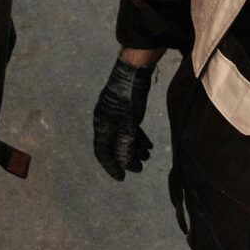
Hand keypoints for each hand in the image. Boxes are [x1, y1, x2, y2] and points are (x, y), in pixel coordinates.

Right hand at [93, 56, 153, 181]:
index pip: (102, 152)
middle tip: (140, 168)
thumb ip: (125, 145)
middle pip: (113, 145)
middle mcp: (105, 121)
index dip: (111, 166)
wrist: (133, 71)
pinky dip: (137, 137)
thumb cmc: (129, 99)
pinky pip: (128, 128)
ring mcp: (114, 114)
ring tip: (148, 156)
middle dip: (126, 158)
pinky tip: (148, 143)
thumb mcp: (128, 125)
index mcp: (101, 125)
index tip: (122, 178)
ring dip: (134, 148)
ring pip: (122, 137)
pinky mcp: (123, 108)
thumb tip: (123, 163)